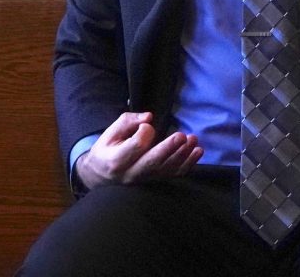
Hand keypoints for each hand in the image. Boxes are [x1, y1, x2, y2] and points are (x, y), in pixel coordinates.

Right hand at [76, 112, 201, 190]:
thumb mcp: (110, 132)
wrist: (101, 176)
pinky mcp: (155, 181)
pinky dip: (188, 164)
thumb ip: (128, 121)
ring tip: (193, 139)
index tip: (147, 125)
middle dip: (169, 149)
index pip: (135, 147)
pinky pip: (173, 175)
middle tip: (181, 136)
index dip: (144, 134)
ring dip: (183, 154)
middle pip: (153, 162)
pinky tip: (198, 151)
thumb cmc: (107, 150)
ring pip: (166, 169)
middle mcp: (131, 173)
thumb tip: (149, 118)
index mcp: (117, 160)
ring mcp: (145, 180)